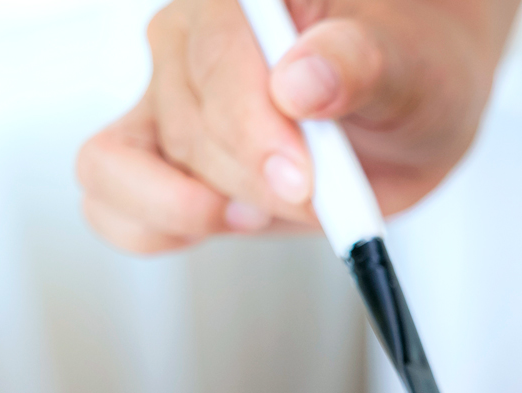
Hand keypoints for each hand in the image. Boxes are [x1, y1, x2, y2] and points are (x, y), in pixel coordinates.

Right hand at [77, 0, 511, 253]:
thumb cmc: (412, 70)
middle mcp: (189, 36)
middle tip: (320, 192)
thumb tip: (301, 82)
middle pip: (184, 123)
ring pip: (128, 163)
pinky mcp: (161, 158)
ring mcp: (165, 97)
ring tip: (274, 208)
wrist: (412, 108)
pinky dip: (150, 228)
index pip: (214, 53)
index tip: (303, 180)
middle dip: (255, 178)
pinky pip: (108, 199)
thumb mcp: (413, 66)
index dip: (252, 127)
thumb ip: (359, 65)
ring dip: (206, 206)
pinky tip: (218, 225)